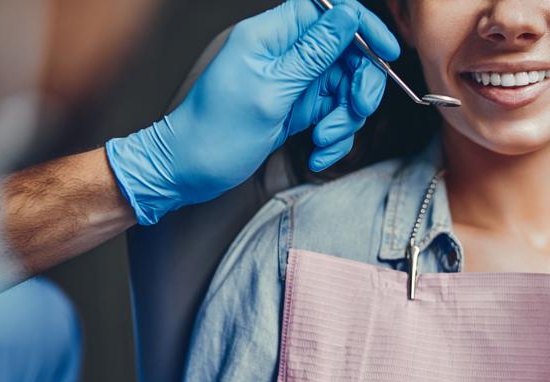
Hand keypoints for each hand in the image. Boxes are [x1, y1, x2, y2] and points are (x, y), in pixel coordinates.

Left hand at [106, 0, 398, 224]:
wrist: (189, 171)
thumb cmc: (216, 133)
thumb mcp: (270, 92)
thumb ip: (312, 53)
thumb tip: (348, 15)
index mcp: (270, 37)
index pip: (327, 10)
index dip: (361, 25)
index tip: (386, 52)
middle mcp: (283, 55)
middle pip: (344, 53)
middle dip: (357, 85)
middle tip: (356, 111)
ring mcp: (291, 83)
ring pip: (341, 89)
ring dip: (343, 119)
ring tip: (323, 142)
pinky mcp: (294, 109)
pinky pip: (329, 115)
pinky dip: (331, 137)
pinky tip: (315, 154)